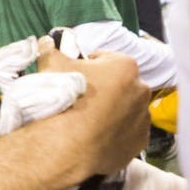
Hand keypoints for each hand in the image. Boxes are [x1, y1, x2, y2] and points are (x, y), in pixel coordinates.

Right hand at [51, 50, 151, 179]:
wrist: (69, 146)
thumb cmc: (66, 100)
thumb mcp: (52, 66)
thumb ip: (51, 49)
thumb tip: (46, 42)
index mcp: (125, 66)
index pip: (106, 59)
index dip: (89, 66)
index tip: (77, 76)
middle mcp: (141, 90)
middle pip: (120, 84)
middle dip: (105, 88)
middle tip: (83, 99)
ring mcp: (143, 119)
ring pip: (126, 109)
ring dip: (113, 111)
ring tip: (90, 121)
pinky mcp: (140, 143)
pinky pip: (128, 133)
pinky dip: (116, 133)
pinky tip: (98, 136)